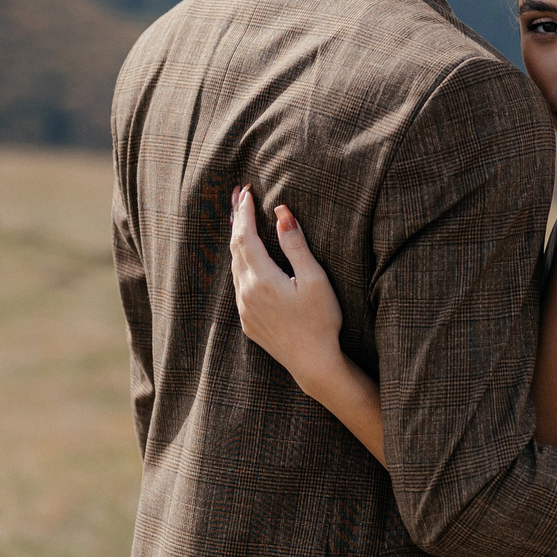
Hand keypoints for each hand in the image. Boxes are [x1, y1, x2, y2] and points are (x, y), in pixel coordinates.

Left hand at [229, 187, 345, 384]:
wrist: (313, 363)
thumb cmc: (321, 320)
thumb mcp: (315, 279)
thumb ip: (296, 245)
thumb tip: (281, 212)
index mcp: (262, 278)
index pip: (245, 236)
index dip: (244, 212)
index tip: (246, 192)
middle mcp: (247, 292)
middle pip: (235, 248)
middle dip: (237, 220)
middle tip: (238, 197)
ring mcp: (244, 308)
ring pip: (235, 267)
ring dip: (237, 242)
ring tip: (239, 221)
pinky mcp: (248, 321)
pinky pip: (238, 285)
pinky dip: (240, 264)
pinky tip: (246, 260)